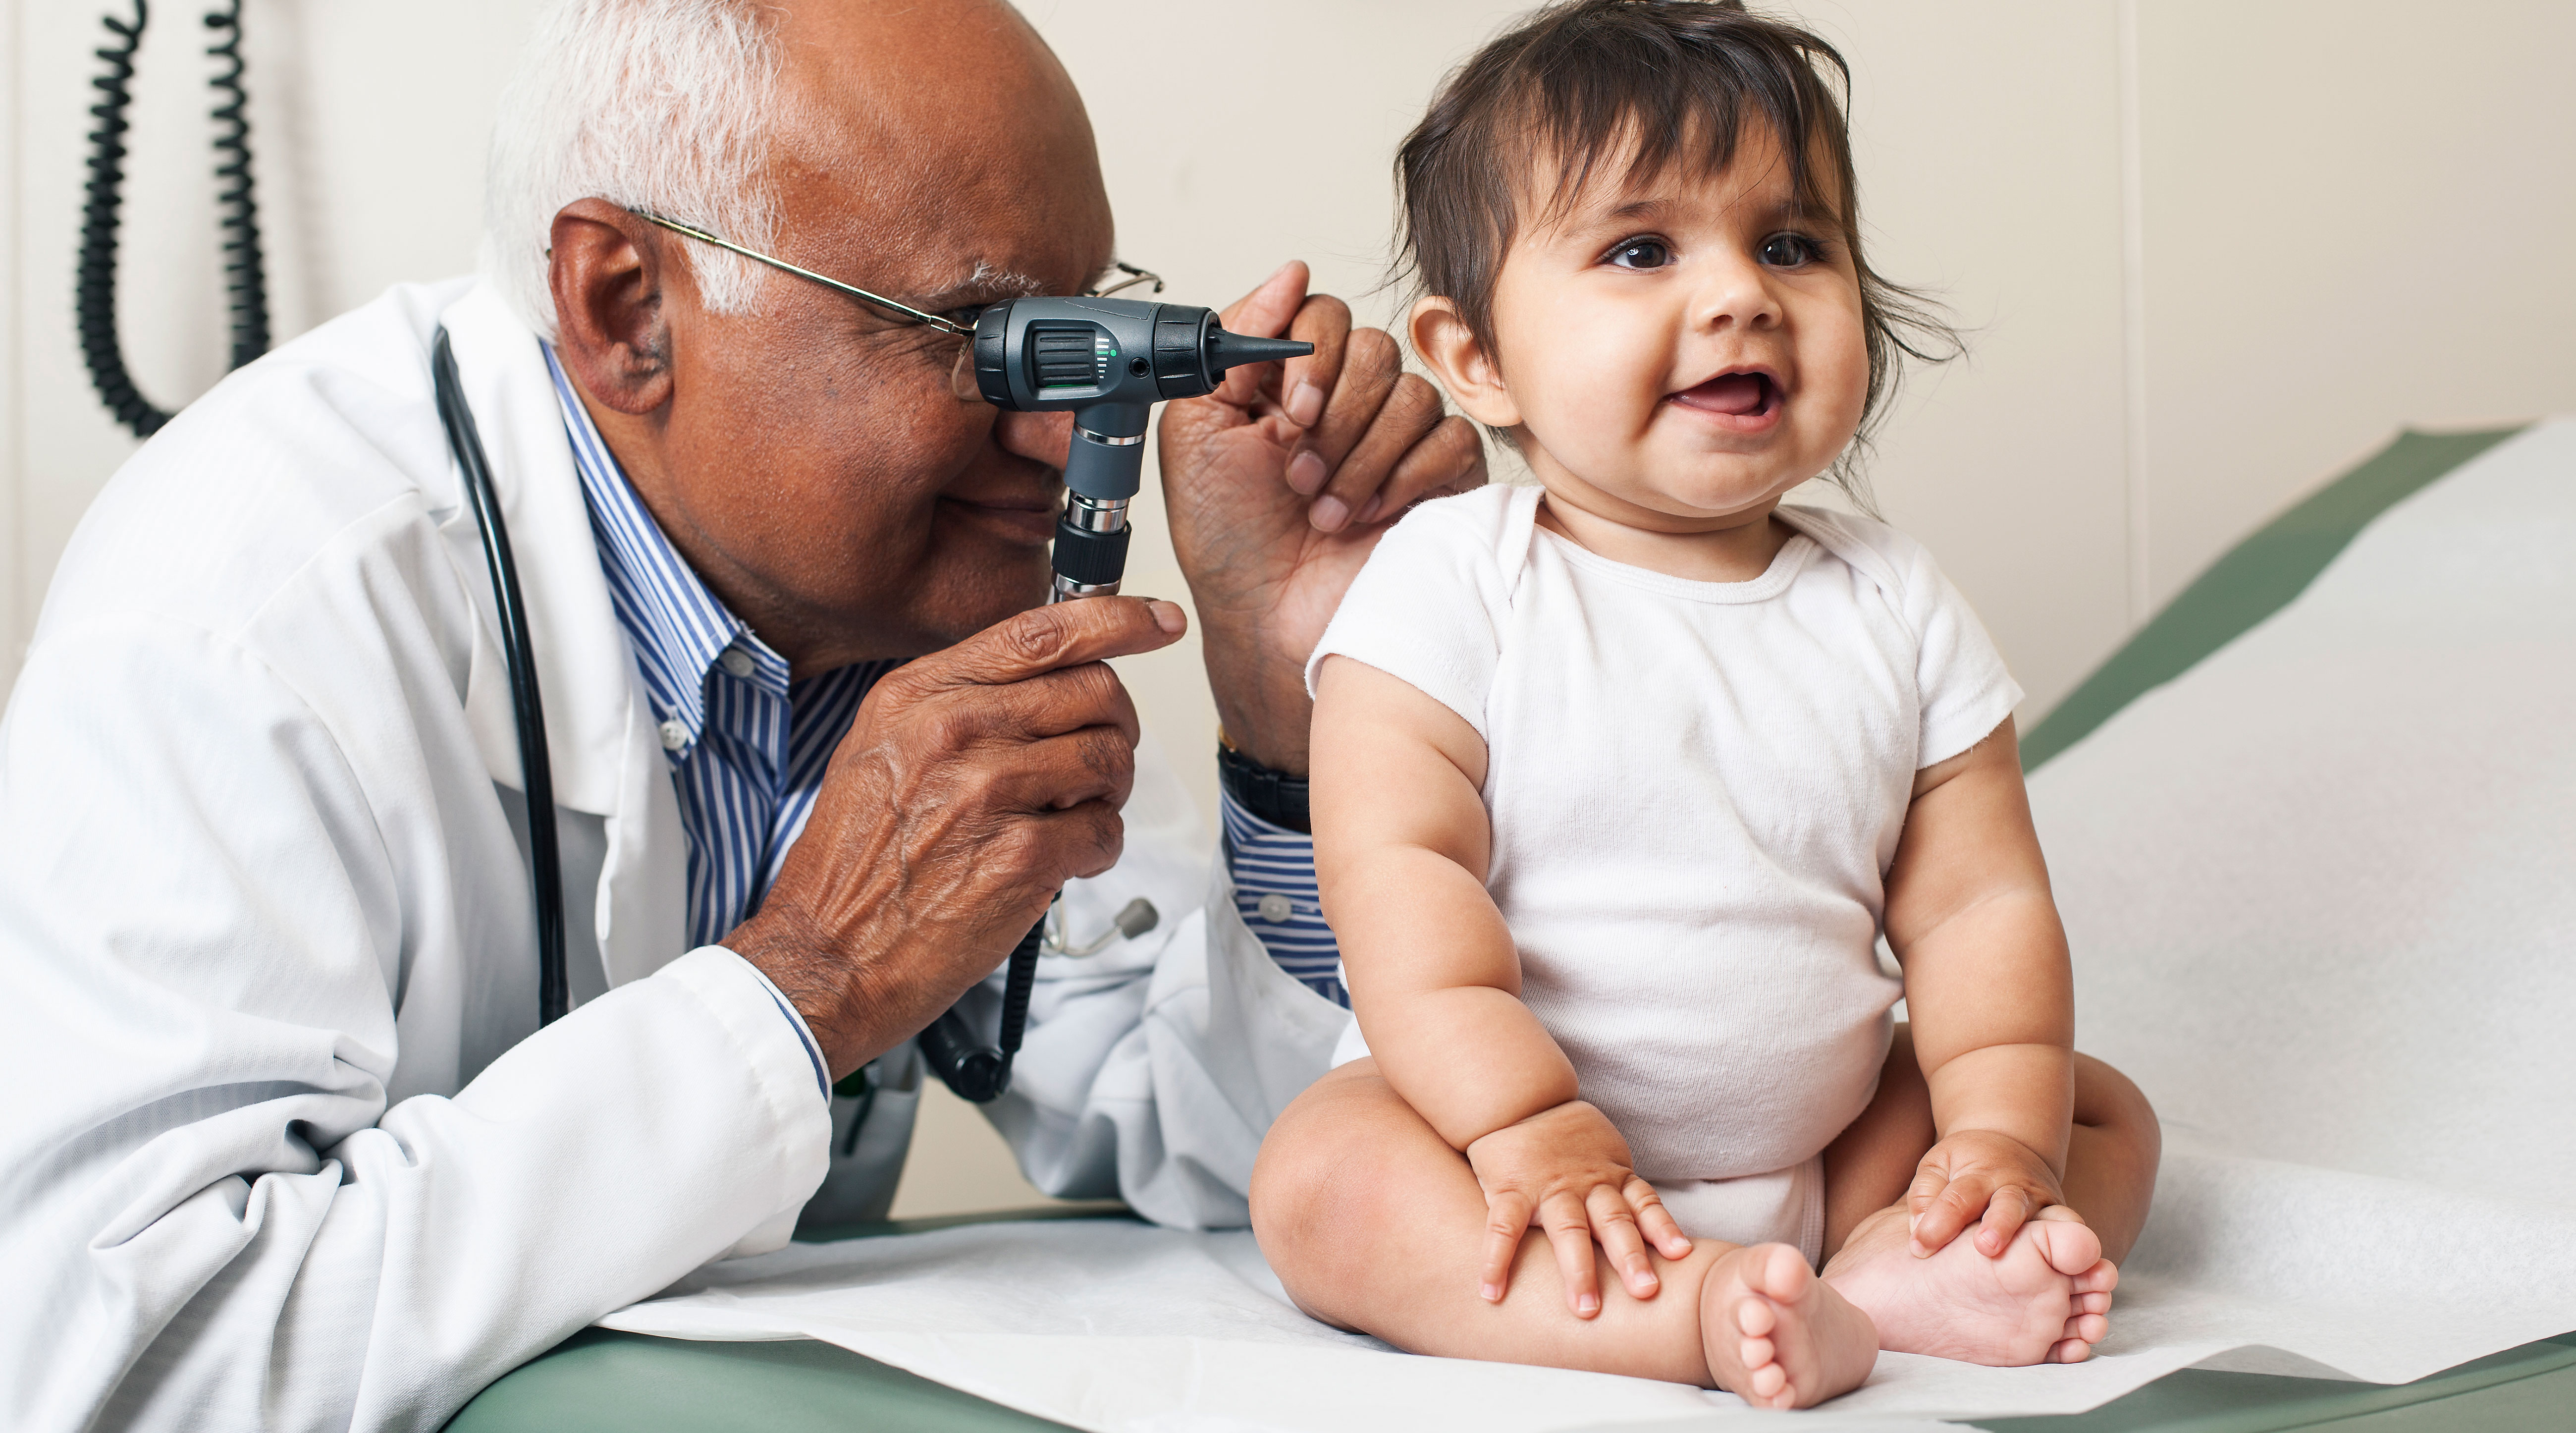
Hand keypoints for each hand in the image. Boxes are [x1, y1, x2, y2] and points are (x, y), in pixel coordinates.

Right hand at [726, 596, 1186, 1078]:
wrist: (829, 954)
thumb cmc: (858, 862)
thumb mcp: (883, 748)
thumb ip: (961, 702)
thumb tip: (1052, 677)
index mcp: (920, 695)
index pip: (1042, 632)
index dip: (1119, 619)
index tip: (1160, 622)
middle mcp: (954, 731)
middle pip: (1095, 691)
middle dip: (1114, 729)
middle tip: (1092, 767)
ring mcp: (988, 792)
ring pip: (1110, 759)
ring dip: (1107, 794)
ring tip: (1066, 820)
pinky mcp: (1021, 857)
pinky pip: (1107, 831)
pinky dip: (1097, 850)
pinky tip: (1058, 864)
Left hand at [1158, 261, 1485, 773]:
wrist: (1267, 619)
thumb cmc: (1227, 539)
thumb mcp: (1197, 430)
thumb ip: (1233, 342)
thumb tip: (1291, 272)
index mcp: (1290, 378)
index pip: (1324, 314)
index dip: (1312, 357)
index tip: (1286, 415)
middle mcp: (1348, 400)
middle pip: (1375, 349)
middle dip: (1333, 419)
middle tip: (1298, 476)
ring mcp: (1397, 438)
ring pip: (1413, 396)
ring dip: (1361, 459)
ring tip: (1324, 510)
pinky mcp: (1439, 479)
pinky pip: (1450, 442)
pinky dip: (1405, 479)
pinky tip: (1369, 515)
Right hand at [1464, 1100, 1693, 1316]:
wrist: (1517, 1099)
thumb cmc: (1565, 1138)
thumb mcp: (1603, 1155)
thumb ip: (1622, 1191)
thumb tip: (1654, 1235)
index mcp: (1611, 1177)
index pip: (1644, 1203)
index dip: (1663, 1228)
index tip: (1681, 1255)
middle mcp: (1585, 1184)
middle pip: (1613, 1222)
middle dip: (1630, 1257)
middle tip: (1646, 1292)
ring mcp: (1548, 1188)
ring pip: (1568, 1229)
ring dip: (1578, 1268)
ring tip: (1586, 1309)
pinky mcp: (1510, 1189)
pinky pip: (1504, 1227)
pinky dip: (1497, 1260)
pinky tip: (1492, 1291)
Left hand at [1907, 1128, 2069, 1257]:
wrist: (2015, 1145)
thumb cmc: (1967, 1163)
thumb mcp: (1938, 1165)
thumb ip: (1924, 1195)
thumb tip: (1920, 1233)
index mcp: (1978, 1173)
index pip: (1957, 1198)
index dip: (1938, 1224)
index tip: (1919, 1248)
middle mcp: (2013, 1187)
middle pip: (2005, 1206)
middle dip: (1998, 1226)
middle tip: (1986, 1247)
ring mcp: (2041, 1204)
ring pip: (2040, 1220)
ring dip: (2033, 1239)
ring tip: (2026, 1257)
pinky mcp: (2059, 1219)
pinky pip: (2066, 1232)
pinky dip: (2069, 1245)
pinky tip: (2071, 1267)